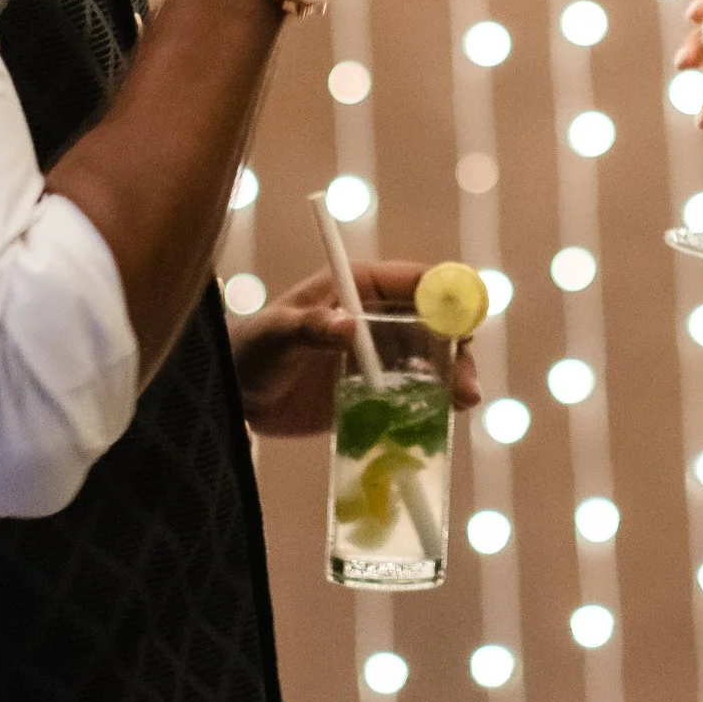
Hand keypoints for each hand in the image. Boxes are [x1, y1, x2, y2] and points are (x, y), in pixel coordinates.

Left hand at [227, 261, 483, 437]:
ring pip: (433, 359)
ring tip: (464, 402)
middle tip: (466, 379)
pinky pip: (416, 393)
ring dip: (454, 377)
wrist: (236, 396)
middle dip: (458, 346)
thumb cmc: (251, 349)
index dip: (447, 295)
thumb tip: (348, 325)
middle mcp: (379, 317)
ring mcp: (381, 355)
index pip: (416, 281)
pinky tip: (445, 420)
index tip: (465, 320)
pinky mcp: (377, 390)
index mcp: (360, 287)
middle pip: (436, 323)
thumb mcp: (276, 335)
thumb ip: (309, 328)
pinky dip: (434, 403)